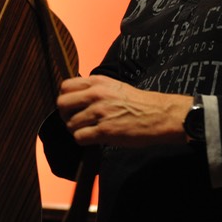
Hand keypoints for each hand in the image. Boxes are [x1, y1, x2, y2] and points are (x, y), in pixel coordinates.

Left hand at [57, 75, 191, 146]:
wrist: (159, 115)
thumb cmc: (138, 103)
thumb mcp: (114, 86)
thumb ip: (95, 89)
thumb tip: (76, 98)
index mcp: (98, 81)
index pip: (65, 86)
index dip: (66, 98)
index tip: (72, 106)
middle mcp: (96, 94)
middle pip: (62, 104)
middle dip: (66, 115)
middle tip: (76, 120)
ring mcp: (99, 112)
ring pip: (70, 124)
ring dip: (76, 130)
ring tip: (89, 131)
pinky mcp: (104, 131)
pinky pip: (79, 137)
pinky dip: (83, 140)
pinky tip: (93, 139)